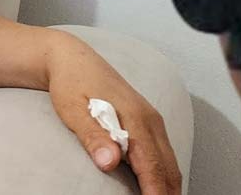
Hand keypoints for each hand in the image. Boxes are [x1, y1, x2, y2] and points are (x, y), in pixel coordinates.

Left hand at [46, 32, 181, 194]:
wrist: (72, 59)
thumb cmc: (70, 83)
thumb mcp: (73, 110)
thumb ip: (93, 136)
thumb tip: (109, 162)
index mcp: (135, 119)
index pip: (152, 167)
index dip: (155, 193)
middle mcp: (150, 119)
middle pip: (168, 168)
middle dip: (166, 193)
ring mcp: (151, 119)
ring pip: (169, 162)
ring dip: (167, 186)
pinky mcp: (147, 121)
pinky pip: (163, 154)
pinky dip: (163, 174)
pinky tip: (155, 186)